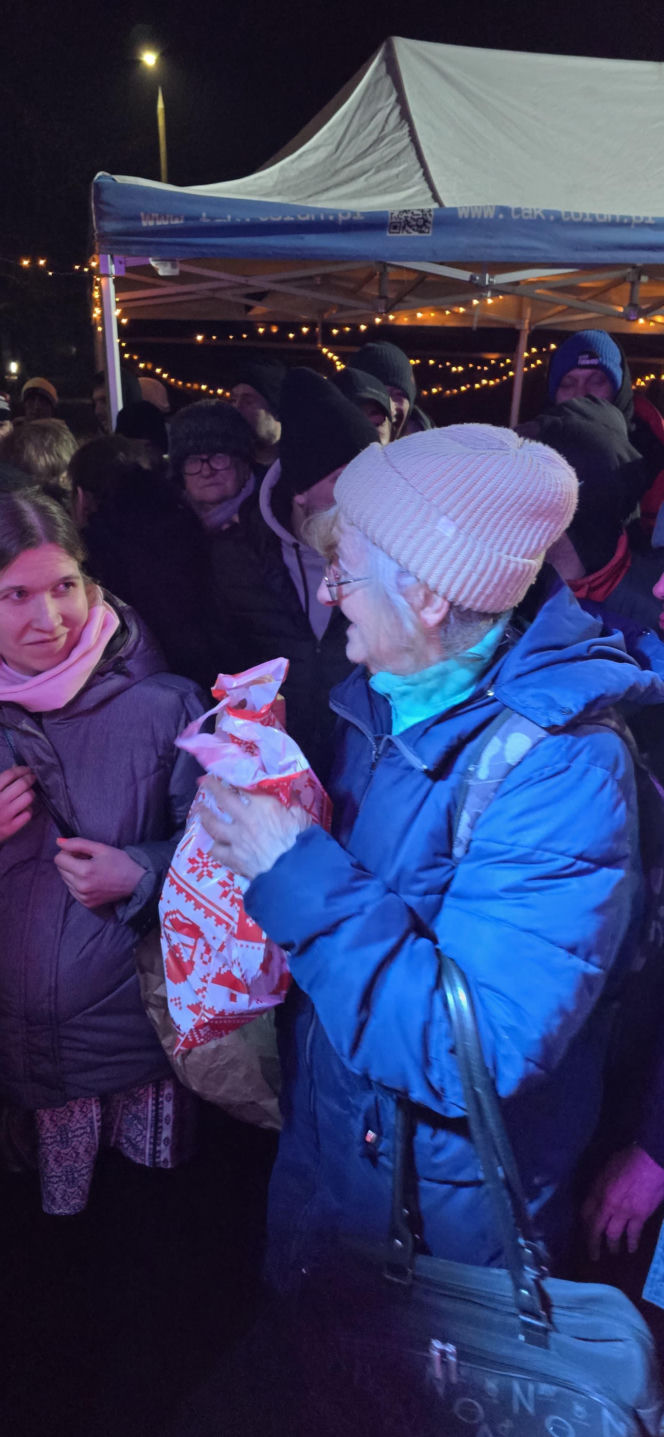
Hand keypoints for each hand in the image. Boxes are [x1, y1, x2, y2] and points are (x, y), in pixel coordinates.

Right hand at [0, 766, 35, 840]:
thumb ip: (1, 781)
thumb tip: (15, 768)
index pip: (9, 775)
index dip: (21, 770)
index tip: (27, 769)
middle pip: (22, 784)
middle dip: (30, 778)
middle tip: (32, 777)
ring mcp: (6, 815)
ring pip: (28, 798)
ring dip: (30, 793)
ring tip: (28, 793)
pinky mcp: (11, 828)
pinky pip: (28, 813)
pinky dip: (28, 809)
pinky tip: (24, 808)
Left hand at [54, 838, 146, 908]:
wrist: (135, 882)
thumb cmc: (120, 862)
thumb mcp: (100, 848)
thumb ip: (77, 843)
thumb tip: (58, 842)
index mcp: (84, 871)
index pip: (58, 859)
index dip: (67, 852)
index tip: (80, 852)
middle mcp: (80, 886)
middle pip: (60, 869)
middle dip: (69, 862)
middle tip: (87, 859)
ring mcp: (83, 897)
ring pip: (65, 880)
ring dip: (73, 873)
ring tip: (90, 870)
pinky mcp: (86, 903)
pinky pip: (72, 890)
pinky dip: (77, 883)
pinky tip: (91, 879)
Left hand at [197, 777, 311, 879]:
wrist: (293, 872)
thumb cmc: (301, 842)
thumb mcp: (302, 818)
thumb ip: (292, 804)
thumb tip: (290, 792)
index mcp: (263, 806)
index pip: (244, 788)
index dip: (233, 781)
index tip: (228, 776)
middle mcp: (245, 819)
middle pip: (223, 800)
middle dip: (211, 788)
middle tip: (203, 783)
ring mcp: (236, 839)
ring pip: (213, 825)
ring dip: (204, 817)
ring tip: (199, 812)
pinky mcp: (233, 858)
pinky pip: (217, 851)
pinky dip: (214, 847)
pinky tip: (212, 845)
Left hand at [582, 1145, 663, 1259]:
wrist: (651, 1160)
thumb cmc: (629, 1158)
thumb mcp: (607, 1168)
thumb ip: (601, 1184)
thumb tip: (599, 1195)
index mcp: (597, 1190)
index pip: (585, 1213)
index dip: (584, 1225)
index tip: (585, 1232)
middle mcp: (606, 1204)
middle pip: (594, 1229)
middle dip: (592, 1244)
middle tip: (593, 1255)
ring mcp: (623, 1212)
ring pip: (612, 1235)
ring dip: (612, 1246)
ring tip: (612, 1253)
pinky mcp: (640, 1216)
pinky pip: (633, 1234)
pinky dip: (632, 1243)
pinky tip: (631, 1250)